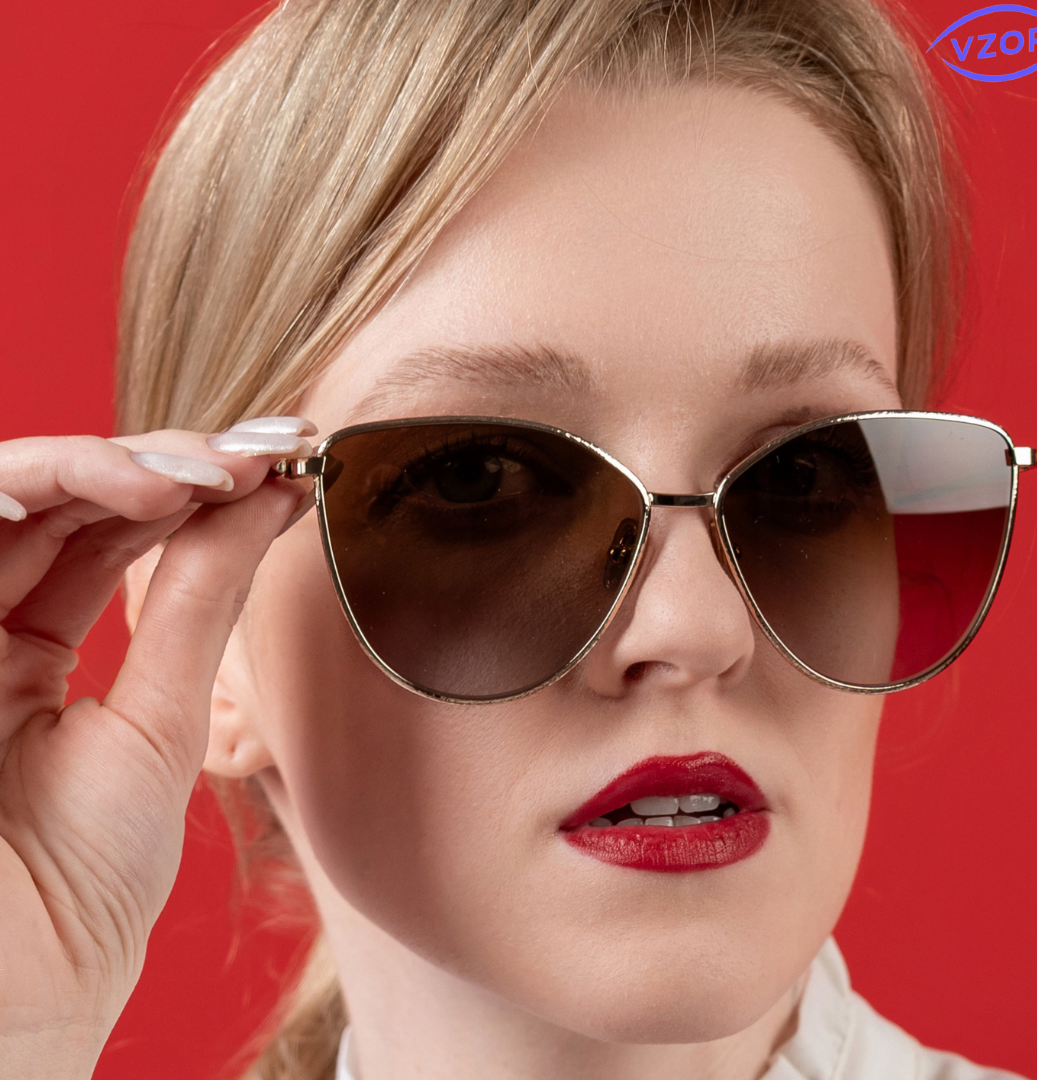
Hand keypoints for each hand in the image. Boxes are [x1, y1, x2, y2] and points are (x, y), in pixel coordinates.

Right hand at [0, 423, 311, 1078]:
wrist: (14, 986)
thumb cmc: (81, 878)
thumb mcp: (163, 718)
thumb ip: (201, 599)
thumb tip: (271, 499)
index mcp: (33, 647)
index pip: (113, 529)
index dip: (196, 484)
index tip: (285, 460)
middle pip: (68, 496)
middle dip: (166, 460)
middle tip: (257, 450)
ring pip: (14, 495)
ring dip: (108, 465)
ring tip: (203, 473)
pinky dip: (31, 489)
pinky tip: (113, 484)